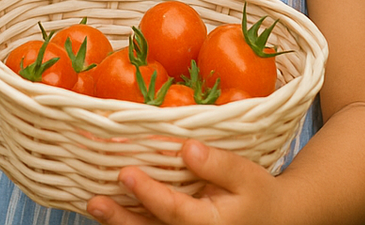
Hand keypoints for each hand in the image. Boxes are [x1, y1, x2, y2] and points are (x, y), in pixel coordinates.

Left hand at [86, 141, 280, 224]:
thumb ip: (219, 164)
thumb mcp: (247, 176)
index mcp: (212, 224)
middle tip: (96, 201)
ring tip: (93, 205)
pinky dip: (126, 221)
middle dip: (122, 218)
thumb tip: (187, 148)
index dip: (149, 194)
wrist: (271, 219)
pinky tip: (105, 209)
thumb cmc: (257, 194)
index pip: (175, 211)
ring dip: (118, 223)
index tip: (126, 173)